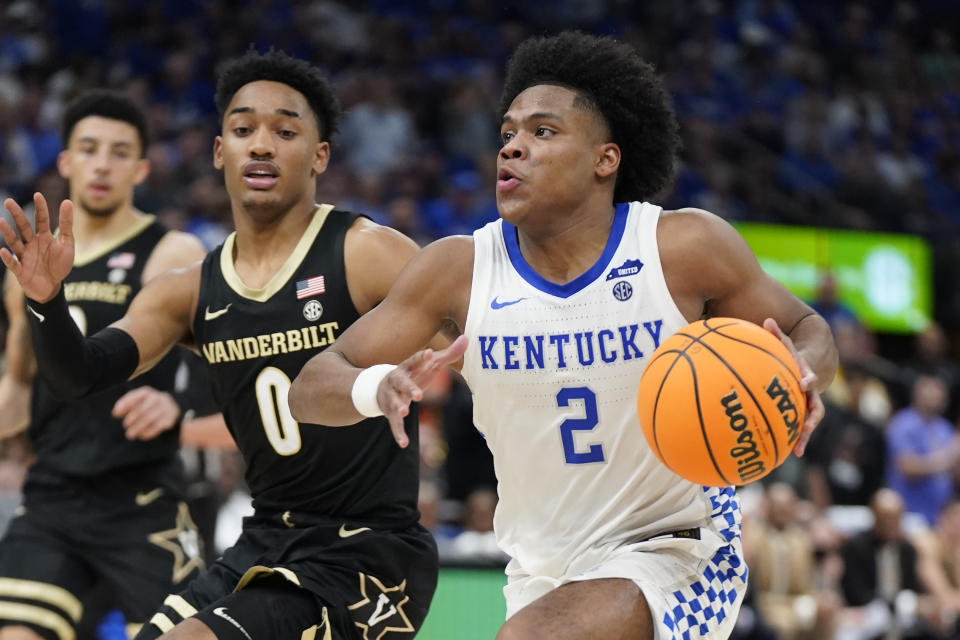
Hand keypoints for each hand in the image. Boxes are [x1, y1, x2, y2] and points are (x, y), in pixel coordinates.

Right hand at [0, 194, 74, 302]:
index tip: (38, 195)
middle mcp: (32, 244)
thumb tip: (68, 201)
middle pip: (23, 227)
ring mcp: (25, 256)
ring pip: (15, 242)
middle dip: (17, 215)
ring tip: (1, 221)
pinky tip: (3, 250)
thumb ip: (66, 224)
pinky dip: (8, 258)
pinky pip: (13, 264)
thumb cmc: (58, 264)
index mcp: (44, 236)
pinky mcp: (21, 270)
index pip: (41, 219)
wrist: (52, 286)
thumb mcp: (67, 243)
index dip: (41, 208)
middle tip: (9, 201)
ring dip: (8, 233)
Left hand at [113, 387, 180, 439]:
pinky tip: (141, 436)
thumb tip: (115, 413)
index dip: (123, 405)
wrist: (171, 405)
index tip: (115, 414)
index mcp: (146, 392)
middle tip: (125, 426)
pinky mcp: (169, 419)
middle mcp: (156, 398)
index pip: (134, 397)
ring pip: (149, 419)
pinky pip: (157, 427)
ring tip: (130, 435)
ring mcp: (164, 409)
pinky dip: (148, 432)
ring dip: (138, 428)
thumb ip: (126, 404)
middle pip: (141, 409)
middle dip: (131, 419)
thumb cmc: (147, 403)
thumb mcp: (138, 399)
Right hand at [379, 335, 468, 447]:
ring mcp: (391, 396)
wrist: (380, 386)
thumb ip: (449, 354)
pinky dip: (398, 433)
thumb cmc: (413, 373)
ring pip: (394, 402)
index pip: (414, 360)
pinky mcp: (389, 411)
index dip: (421, 358)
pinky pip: (393, 423)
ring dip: (398, 407)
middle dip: (409, 388)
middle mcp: (396, 380)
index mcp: (407, 367)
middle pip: (402, 383)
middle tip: (419, 395)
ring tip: (405, 412)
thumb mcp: (430, 364)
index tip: (429, 353)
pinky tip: (404, 443)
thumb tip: (468, 338)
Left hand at [764, 317, 823, 456]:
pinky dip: (797, 440)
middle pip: (816, 405)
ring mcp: (810, 404)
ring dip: (805, 434)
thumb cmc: (793, 355)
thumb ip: (777, 334)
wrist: (814, 365)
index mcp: (807, 374)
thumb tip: (766, 319)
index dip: (809, 378)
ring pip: (811, 421)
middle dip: (812, 416)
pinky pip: (801, 428)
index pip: (810, 376)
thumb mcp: (786, 344)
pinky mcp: (803, 413)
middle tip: (809, 425)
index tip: (805, 382)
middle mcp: (812, 392)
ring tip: (797, 449)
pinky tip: (790, 454)